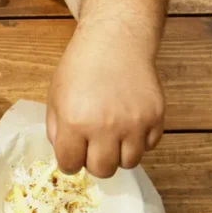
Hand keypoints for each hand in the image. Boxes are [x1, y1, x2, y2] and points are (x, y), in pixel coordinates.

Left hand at [47, 29, 164, 177]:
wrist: (114, 41)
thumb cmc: (80, 68)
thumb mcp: (55, 97)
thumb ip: (56, 130)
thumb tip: (65, 156)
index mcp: (74, 122)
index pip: (70, 165)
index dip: (69, 162)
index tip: (73, 154)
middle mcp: (105, 127)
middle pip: (103, 170)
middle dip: (94, 163)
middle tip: (93, 148)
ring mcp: (134, 123)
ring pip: (129, 163)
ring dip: (119, 155)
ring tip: (112, 137)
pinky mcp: (156, 117)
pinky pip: (149, 146)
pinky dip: (139, 141)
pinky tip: (129, 124)